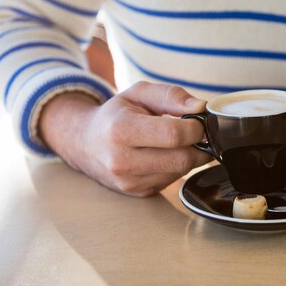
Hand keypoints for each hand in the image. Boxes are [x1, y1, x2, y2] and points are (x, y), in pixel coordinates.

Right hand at [39, 82, 211, 196]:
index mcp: (120, 130)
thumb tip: (200, 107)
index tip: (198, 121)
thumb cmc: (116, 115)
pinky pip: (172, 181)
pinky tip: (167, 155)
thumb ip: (171, 95)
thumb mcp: (138, 93)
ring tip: (179, 142)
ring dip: (189, 157)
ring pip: (181, 172)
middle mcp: (121, 161)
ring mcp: (129, 181)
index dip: (196, 128)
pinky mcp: (138, 193)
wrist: (85, 143)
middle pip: (182, 159)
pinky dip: (177, 168)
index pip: (174, 135)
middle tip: (197, 133)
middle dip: (198, 145)